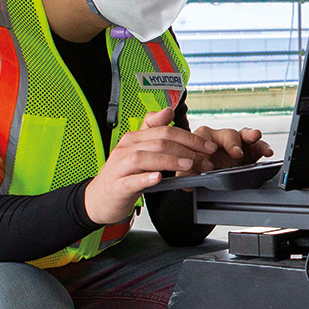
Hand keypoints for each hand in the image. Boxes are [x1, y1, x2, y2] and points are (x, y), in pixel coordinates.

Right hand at [83, 108, 222, 223]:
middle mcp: (127, 148)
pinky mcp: (117, 186)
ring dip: (170, 160)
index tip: (209, 146)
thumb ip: (154, 132)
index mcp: (135, 138)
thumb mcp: (140, 150)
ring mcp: (120, 166)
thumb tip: (168, 110)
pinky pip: (131, 180)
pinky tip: (158, 178)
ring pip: (146, 157)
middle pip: (160, 142)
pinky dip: (145, 178)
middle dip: (188, 149)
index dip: (190, 137)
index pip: (166, 131)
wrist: (100, 198)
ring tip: (188, 165)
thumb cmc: (124, 174)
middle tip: (206, 160)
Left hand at [190, 125, 272, 167]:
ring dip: (250, 135)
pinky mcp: (249, 149)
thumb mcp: (189, 172)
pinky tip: (267, 152)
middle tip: (236, 154)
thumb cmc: (199, 168)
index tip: (211, 163)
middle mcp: (219, 139)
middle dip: (232, 143)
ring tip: (255, 137)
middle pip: (227, 135)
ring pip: (244, 135)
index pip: (203, 139)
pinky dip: (263, 147)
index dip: (209, 148)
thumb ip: (186, 174)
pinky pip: (257, 145)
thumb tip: (183, 181)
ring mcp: (236, 143)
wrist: (211, 174)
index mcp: (201, 140)